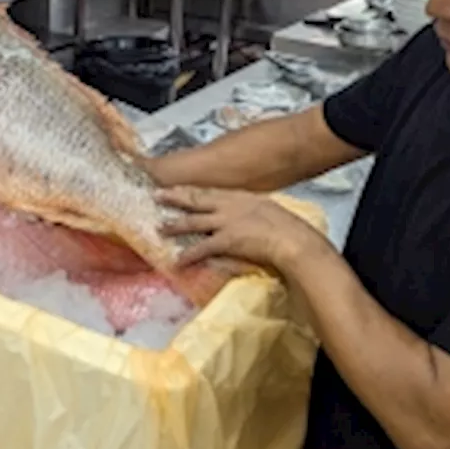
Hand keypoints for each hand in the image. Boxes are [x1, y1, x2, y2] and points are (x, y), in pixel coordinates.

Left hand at [156, 185, 332, 271]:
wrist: (293, 240)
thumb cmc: (287, 228)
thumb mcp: (267, 211)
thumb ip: (250, 212)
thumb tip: (242, 218)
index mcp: (241, 197)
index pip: (210, 191)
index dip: (191, 189)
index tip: (176, 187)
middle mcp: (230, 206)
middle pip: (196, 199)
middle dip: (175, 196)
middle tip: (156, 194)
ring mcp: (226, 222)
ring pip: (193, 221)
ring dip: (174, 225)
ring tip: (159, 228)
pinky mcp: (227, 240)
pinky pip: (202, 248)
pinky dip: (188, 255)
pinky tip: (178, 261)